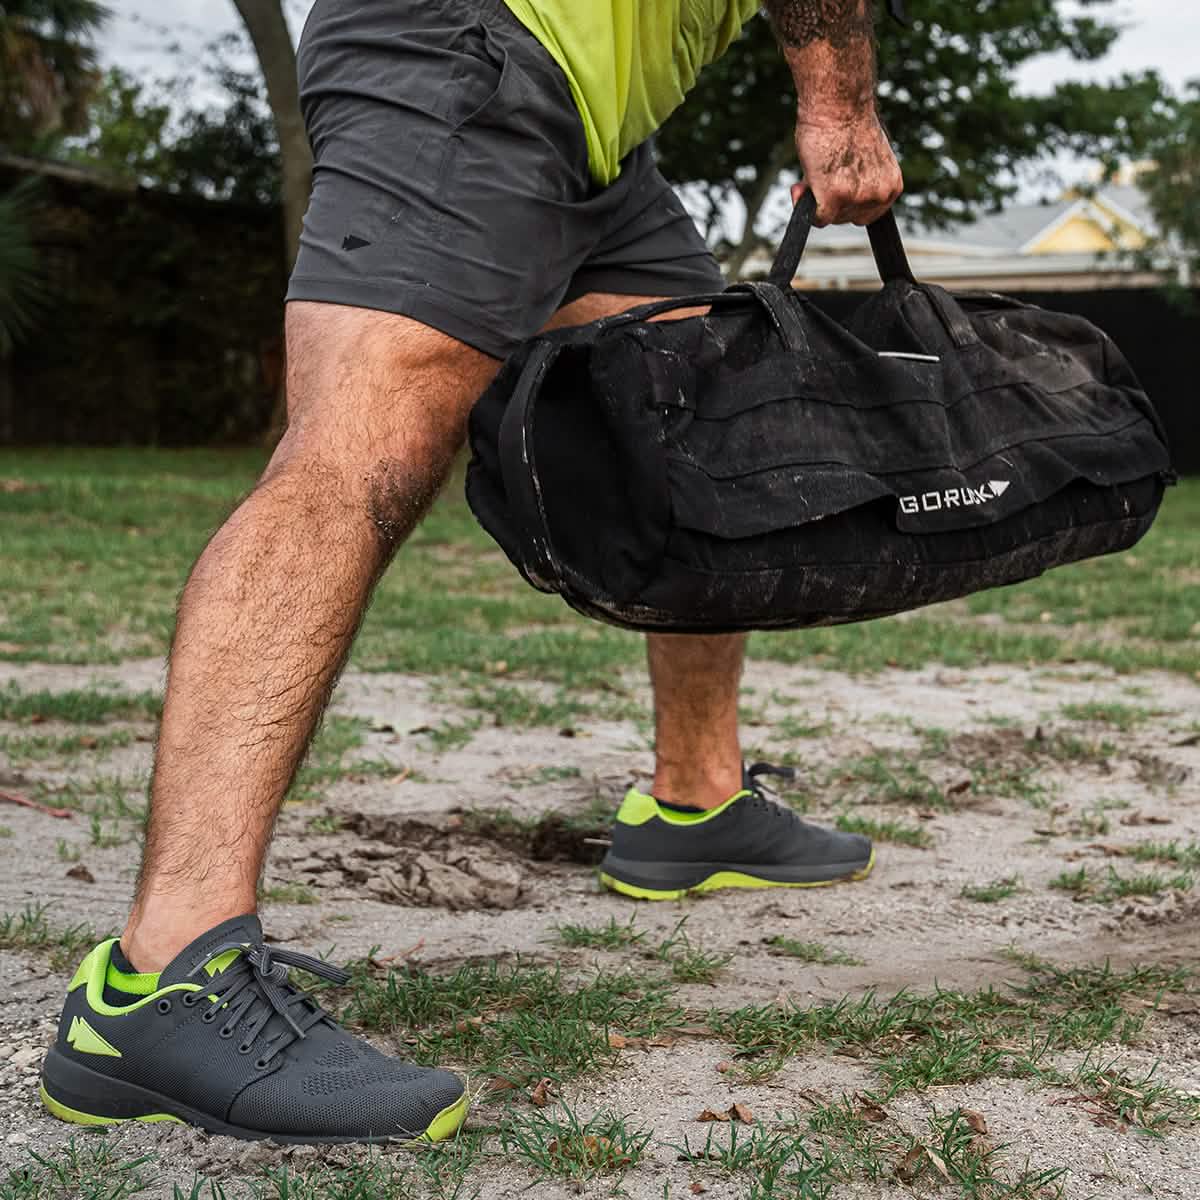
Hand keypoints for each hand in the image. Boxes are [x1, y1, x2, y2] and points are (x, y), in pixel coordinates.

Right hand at [791, 110, 902, 226]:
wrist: (839, 105)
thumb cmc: (849, 123)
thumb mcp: (866, 160)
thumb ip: (858, 183)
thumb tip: (831, 202)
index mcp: (891, 186)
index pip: (868, 214)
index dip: (850, 203)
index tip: (840, 187)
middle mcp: (879, 195)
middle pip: (848, 218)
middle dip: (833, 202)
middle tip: (823, 176)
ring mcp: (857, 199)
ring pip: (831, 218)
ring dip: (817, 199)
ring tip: (817, 170)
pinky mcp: (834, 199)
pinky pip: (816, 219)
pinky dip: (804, 206)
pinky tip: (801, 188)